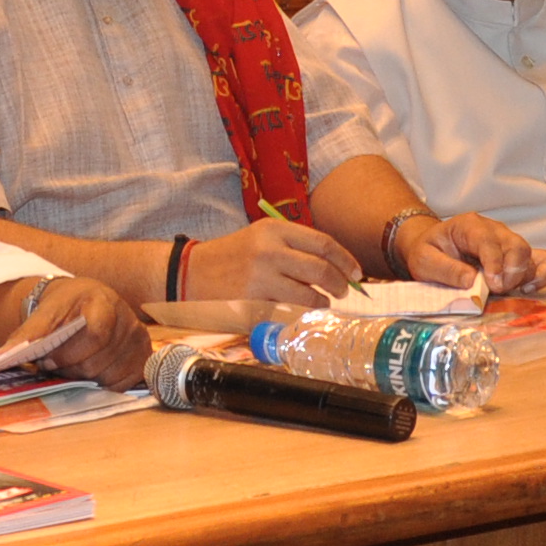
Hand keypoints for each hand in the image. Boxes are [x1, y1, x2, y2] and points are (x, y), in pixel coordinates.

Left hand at [0, 272, 148, 386]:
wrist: (86, 300)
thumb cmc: (66, 305)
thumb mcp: (44, 312)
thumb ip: (25, 335)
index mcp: (104, 301)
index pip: (95, 334)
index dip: (69, 353)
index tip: (47, 359)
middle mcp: (128, 320)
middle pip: (97, 361)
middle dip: (69, 368)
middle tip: (53, 364)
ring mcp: (138, 341)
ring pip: (108, 376)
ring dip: (83, 378)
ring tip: (70, 365)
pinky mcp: (143, 358)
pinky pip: (121, 384)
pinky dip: (101, 383)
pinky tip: (89, 370)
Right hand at [183, 219, 358, 305]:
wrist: (189, 273)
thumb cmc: (230, 257)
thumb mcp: (260, 239)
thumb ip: (293, 248)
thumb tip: (334, 267)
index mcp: (273, 230)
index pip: (323, 243)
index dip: (345, 260)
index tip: (356, 273)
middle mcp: (269, 250)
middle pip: (320, 269)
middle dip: (339, 284)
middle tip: (343, 292)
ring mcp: (260, 278)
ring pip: (308, 294)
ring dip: (322, 302)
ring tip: (322, 303)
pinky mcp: (252, 302)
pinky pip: (288, 312)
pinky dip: (300, 315)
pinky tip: (300, 313)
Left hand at [398, 210, 545, 297]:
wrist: (433, 250)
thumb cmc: (428, 253)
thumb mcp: (424, 261)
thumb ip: (446, 270)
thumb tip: (472, 281)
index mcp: (470, 226)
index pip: (489, 241)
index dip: (495, 263)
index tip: (493, 284)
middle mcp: (494, 231)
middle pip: (516, 246)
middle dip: (511, 272)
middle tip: (497, 290)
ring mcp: (509, 242)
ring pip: (530, 255)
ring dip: (523, 277)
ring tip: (506, 291)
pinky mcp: (518, 256)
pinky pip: (543, 259)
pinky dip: (543, 274)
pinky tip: (528, 288)